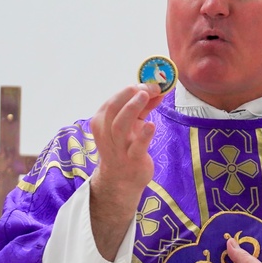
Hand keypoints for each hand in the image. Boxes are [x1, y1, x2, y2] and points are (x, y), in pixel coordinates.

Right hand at [89, 83, 163, 259]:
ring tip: (146, 95)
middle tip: (145, 87)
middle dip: (129, 95)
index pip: (112, 101)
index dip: (129, 90)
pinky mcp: (132, 160)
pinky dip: (143, 135)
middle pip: (113, 110)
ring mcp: (118, 148)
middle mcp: (107, 134)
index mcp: (102, 122)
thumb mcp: (132, 123)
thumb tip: (158, 89)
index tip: (147, 83)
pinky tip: (151, 125)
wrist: (122, 179)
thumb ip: (144, 106)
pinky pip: (136, 147)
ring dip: (132, 108)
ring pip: (120, 126)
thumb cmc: (126, 145)